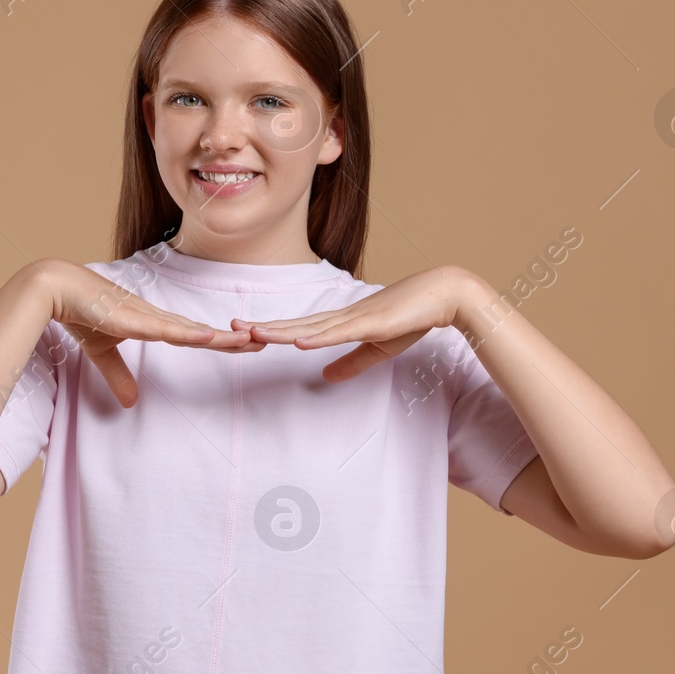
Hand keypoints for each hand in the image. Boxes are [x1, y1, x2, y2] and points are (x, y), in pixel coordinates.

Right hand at [41, 258, 258, 407]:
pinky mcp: (133, 319)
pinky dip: (187, 334)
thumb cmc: (81, 313)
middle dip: (233, 339)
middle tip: (265, 342)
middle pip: (202, 332)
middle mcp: (157, 318)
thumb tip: (130, 403)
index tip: (247, 345)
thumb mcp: (102, 353)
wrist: (57, 289)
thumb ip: (118, 376)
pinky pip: (166, 329)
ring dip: (220, 337)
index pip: (195, 336)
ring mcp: (147, 317)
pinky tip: (208, 336)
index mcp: (153, 324)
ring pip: (191, 330)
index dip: (221, 341)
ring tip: (249, 341)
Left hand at [231, 265, 474, 382]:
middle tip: (230, 328)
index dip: (271, 331)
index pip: (298, 329)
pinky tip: (298, 341)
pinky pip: (339, 333)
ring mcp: (354, 317)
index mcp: (340, 323)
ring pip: (310, 328)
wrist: (443, 295)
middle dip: (263, 327)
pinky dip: (318, 338)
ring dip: (281, 331)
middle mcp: (340, 317)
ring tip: (253, 333)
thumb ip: (351, 363)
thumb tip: (326, 378)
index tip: (244, 332)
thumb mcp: (377, 347)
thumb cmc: (412, 318)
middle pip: (295, 325)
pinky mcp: (371, 323)